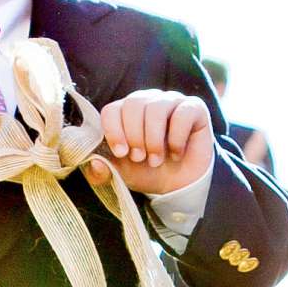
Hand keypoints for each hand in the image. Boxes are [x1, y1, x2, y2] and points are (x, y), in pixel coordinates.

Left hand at [86, 91, 214, 195]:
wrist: (179, 184)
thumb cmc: (148, 172)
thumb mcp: (121, 174)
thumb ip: (102, 171)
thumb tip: (93, 162)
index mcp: (125, 113)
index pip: (112, 109)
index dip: (113, 131)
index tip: (121, 153)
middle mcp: (147, 101)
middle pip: (133, 104)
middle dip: (134, 136)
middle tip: (140, 158)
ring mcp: (171, 101)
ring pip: (156, 107)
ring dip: (154, 139)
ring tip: (156, 160)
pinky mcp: (194, 108)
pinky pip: (182, 114)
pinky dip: (177, 139)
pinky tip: (176, 154)